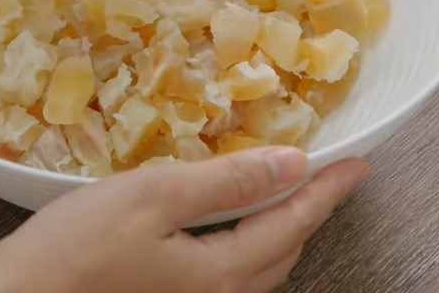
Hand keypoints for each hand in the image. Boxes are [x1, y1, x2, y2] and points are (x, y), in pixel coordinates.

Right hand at [0, 148, 368, 292]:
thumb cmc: (82, 246)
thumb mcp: (156, 196)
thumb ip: (226, 181)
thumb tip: (288, 162)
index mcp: (223, 275)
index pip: (293, 222)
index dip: (326, 188)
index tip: (356, 163)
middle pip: (284, 250)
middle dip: (310, 208)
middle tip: (325, 172)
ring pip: (260, 266)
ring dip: (281, 224)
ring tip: (288, 188)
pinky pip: (233, 271)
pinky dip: (249, 238)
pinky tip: (230, 218)